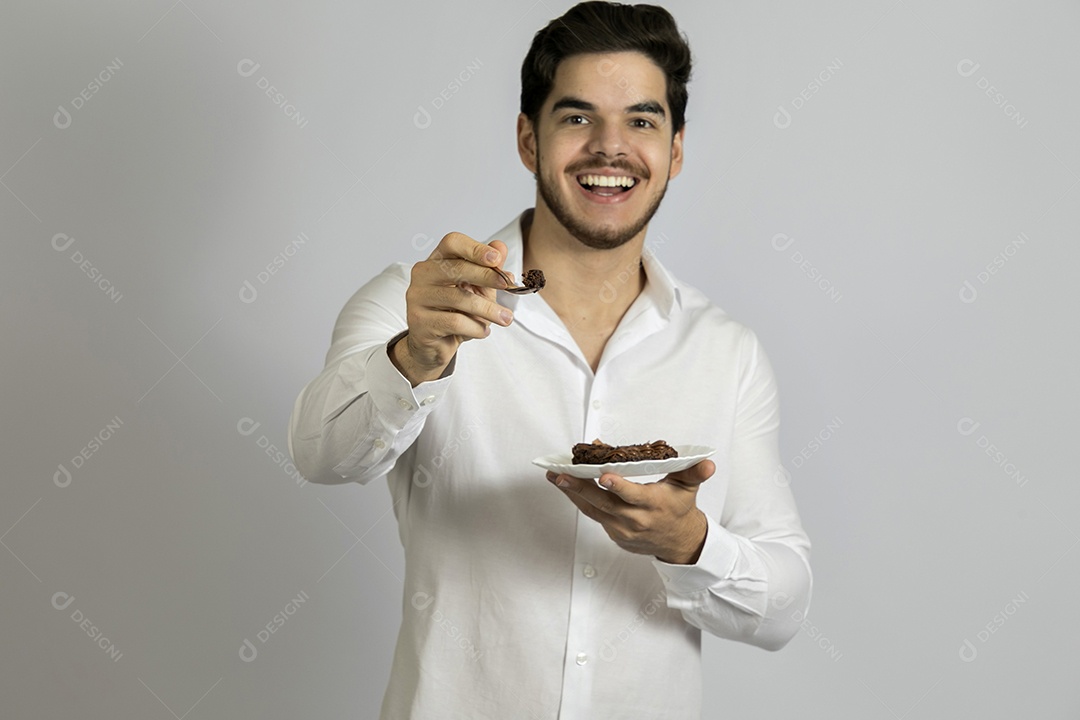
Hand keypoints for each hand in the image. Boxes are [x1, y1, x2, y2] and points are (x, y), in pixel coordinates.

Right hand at [392, 232, 512, 384]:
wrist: (435, 345)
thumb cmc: (456, 312)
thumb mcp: (478, 289)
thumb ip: (490, 269)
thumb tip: (501, 247)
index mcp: (437, 260)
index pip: (452, 243)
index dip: (475, 248)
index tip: (496, 258)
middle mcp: (423, 274)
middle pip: (456, 267)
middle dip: (487, 276)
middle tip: (508, 286)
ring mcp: (417, 297)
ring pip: (459, 298)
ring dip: (488, 309)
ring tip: (504, 318)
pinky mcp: (419, 321)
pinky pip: (454, 322)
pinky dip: (475, 328)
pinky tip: (483, 331)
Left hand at [546, 459, 714, 564]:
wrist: (679, 542)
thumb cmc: (680, 507)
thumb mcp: (689, 488)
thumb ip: (695, 473)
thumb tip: (708, 463)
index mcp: (653, 505)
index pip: (633, 495)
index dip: (617, 486)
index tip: (603, 475)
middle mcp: (635, 520)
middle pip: (603, 503)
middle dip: (580, 488)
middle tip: (560, 474)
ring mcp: (622, 529)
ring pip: (593, 510)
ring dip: (572, 493)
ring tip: (554, 477)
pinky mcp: (614, 534)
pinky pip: (594, 515)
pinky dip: (580, 500)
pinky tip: (567, 486)